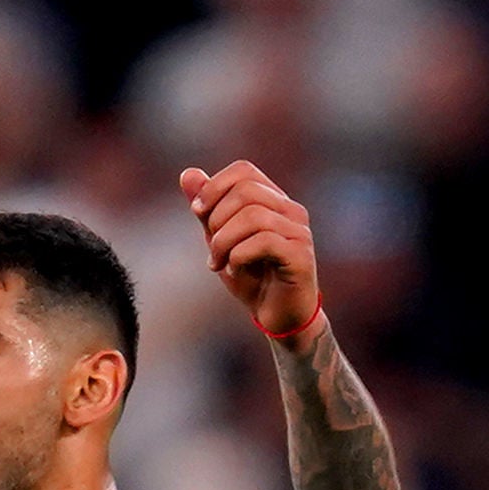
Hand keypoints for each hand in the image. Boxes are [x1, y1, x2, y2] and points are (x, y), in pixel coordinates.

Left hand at [179, 161, 320, 336]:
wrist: (278, 318)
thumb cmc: (253, 278)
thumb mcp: (221, 240)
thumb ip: (207, 209)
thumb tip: (188, 173)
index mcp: (275, 201)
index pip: (244, 171)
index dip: (215, 186)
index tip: (197, 212)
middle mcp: (292, 211)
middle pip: (246, 191)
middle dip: (217, 219)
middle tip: (211, 249)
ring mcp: (300, 232)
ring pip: (253, 216)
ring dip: (224, 242)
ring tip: (219, 264)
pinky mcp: (301, 256)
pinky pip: (263, 241)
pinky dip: (239, 256)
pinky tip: (236, 272)